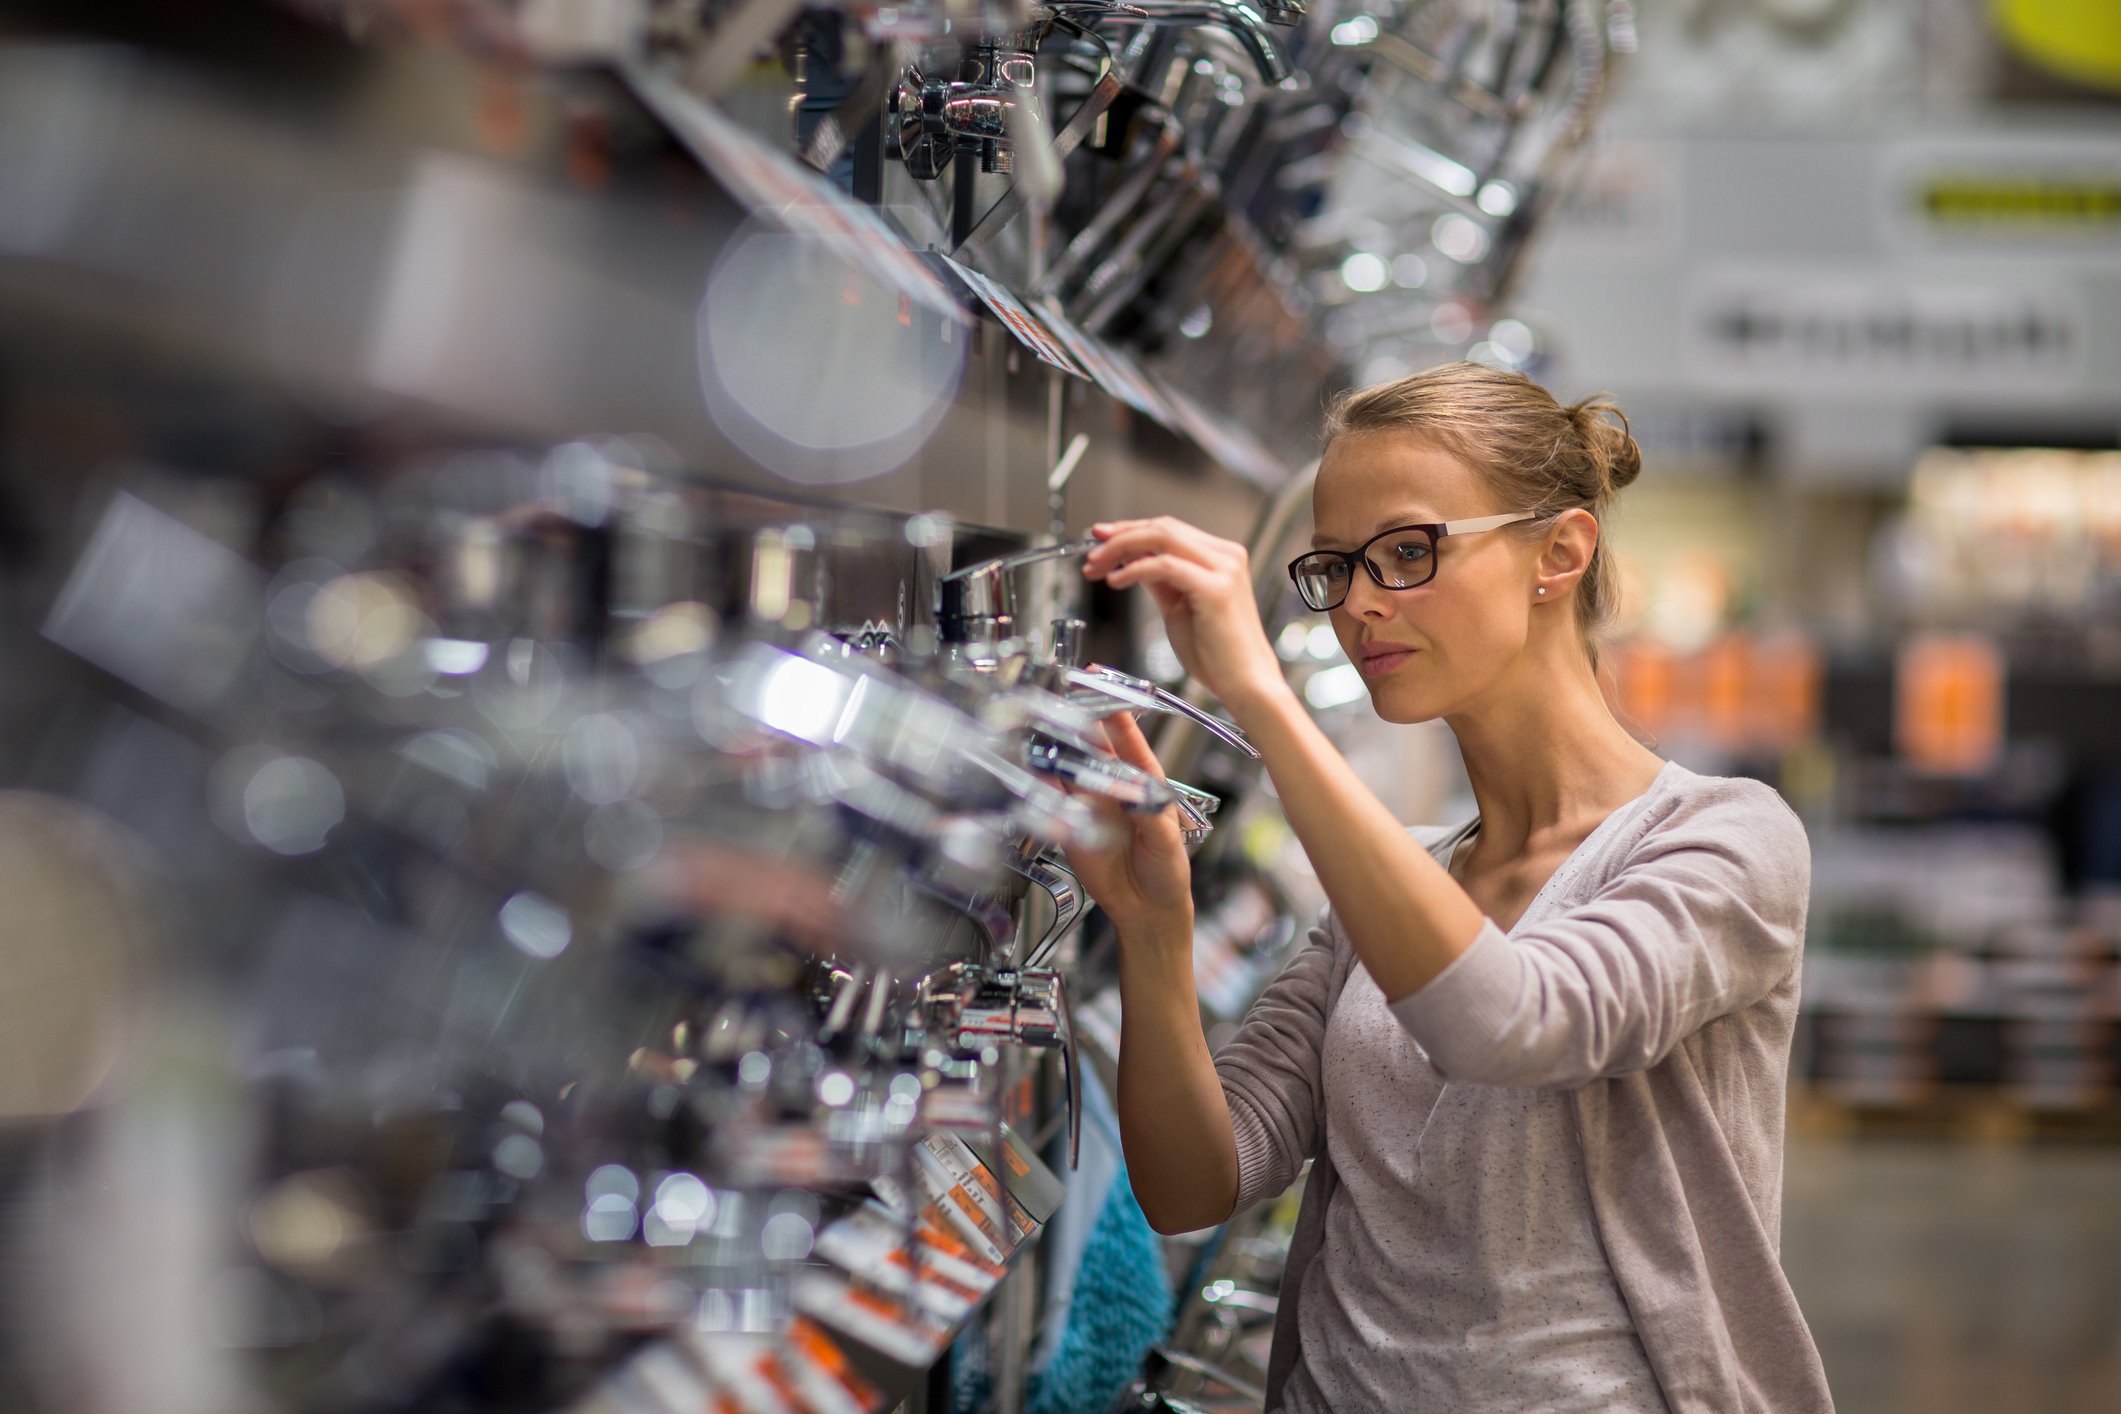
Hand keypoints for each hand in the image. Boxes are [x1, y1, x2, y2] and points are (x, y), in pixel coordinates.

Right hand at [1061, 711, 1193, 942]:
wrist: (1147, 909)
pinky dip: (1042, 787)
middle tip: (1066, 699)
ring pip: (1069, 769)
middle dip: (1080, 723)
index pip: (1130, 744)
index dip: (1118, 718)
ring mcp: (1091, 805)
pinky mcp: (1071, 826)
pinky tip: (1034, 773)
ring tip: (1044, 729)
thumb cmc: (1167, 871)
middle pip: (1094, 748)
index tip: (1108, 692)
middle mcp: (1115, 789)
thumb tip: (1138, 794)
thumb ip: (1151, 816)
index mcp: (1145, 784)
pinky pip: (1053, 802)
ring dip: (1057, 751)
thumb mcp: (1166, 842)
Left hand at [1082, 516, 1286, 715]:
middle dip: (1119, 536)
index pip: (1167, 529)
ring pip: (1162, 537)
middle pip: (1162, 527)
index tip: (1100, 538)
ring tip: (1097, 566)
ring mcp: (1224, 569)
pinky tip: (1116, 580)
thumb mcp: (1178, 608)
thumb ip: (1159, 581)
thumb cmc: (1216, 655)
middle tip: (1091, 553)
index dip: (1129, 530)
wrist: (1246, 684)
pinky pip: (1165, 566)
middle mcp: (1226, 556)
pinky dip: (1134, 569)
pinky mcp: (1216, 588)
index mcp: (1220, 557)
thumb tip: (1132, 561)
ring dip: (1122, 548)